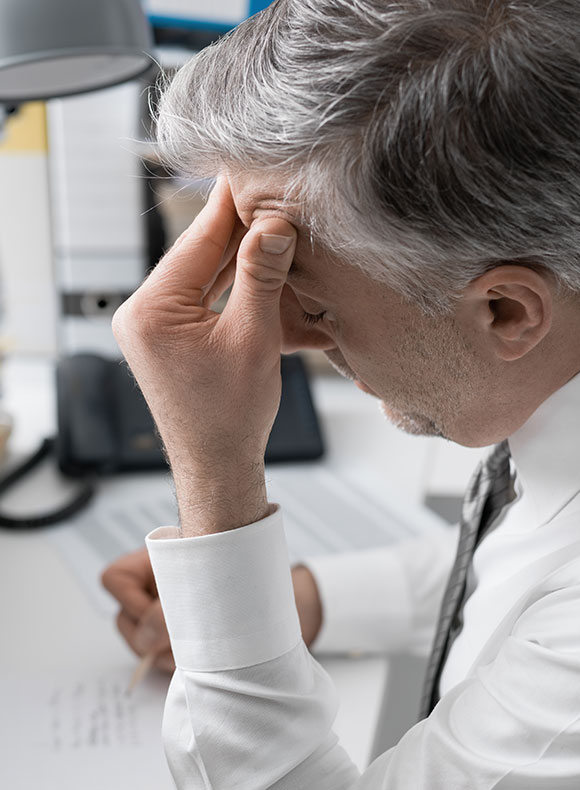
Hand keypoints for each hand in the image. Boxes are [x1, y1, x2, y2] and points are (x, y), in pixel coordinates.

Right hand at [102, 549, 321, 658]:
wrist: (281, 599)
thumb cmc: (246, 580)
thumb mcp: (208, 590)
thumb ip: (170, 614)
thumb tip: (145, 640)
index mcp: (158, 560)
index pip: (115, 578)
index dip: (132, 602)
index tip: (160, 615)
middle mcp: (157, 585)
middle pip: (123, 616)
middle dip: (148, 638)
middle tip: (178, 642)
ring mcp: (164, 612)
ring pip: (140, 641)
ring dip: (162, 652)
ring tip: (196, 649)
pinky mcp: (176, 636)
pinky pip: (159, 655)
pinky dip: (174, 661)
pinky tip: (198, 659)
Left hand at [112, 178, 296, 535]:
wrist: (217, 467)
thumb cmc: (229, 417)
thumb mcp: (252, 340)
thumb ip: (261, 277)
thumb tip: (273, 225)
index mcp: (150, 311)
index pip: (197, 242)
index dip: (230, 207)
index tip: (252, 172)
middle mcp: (144, 314)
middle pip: (200, 256)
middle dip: (242, 232)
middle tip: (274, 198)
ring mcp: (155, 327)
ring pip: (206, 277)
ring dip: (244, 260)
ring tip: (276, 228)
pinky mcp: (172, 338)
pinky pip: (207, 301)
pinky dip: (237, 290)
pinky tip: (265, 271)